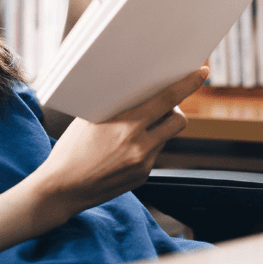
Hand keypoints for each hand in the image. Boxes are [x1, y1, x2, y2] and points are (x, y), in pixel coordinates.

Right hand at [30, 67, 206, 223]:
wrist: (61, 189)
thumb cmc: (70, 150)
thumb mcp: (90, 122)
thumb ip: (118, 110)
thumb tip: (139, 96)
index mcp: (126, 126)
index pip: (166, 100)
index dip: (187, 85)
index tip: (202, 74)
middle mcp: (140, 146)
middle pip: (178, 121)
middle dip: (175, 111)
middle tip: (164, 106)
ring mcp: (143, 165)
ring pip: (164, 138)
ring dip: (156, 129)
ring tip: (132, 130)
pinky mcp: (142, 177)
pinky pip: (152, 155)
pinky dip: (143, 147)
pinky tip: (121, 152)